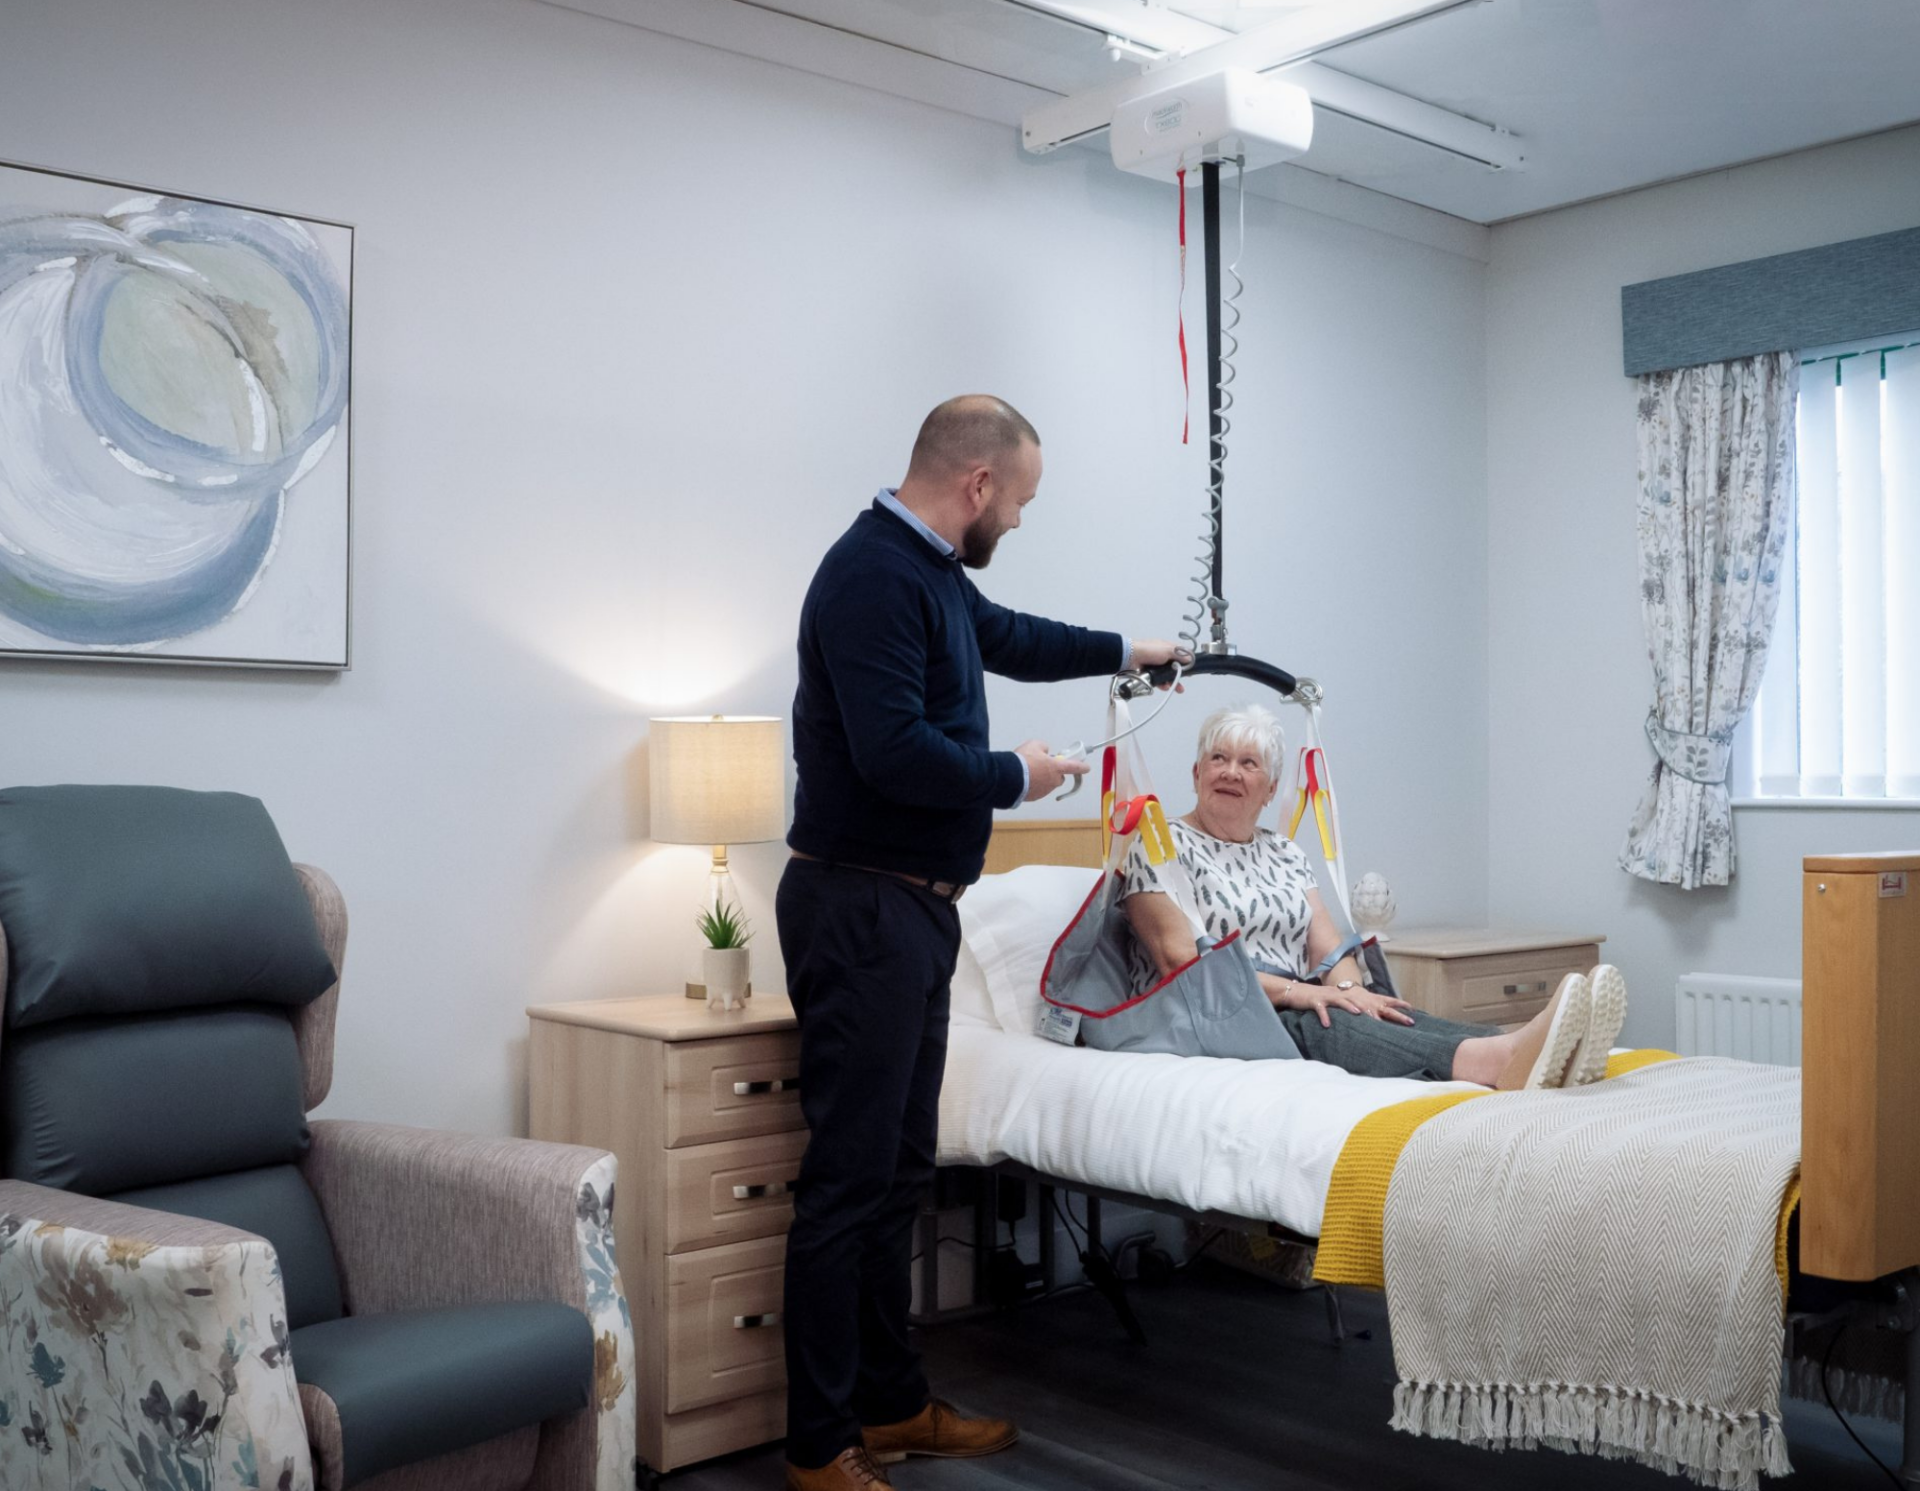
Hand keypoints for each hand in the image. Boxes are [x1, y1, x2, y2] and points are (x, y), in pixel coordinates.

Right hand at [1015, 739, 1088, 801]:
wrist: (1009, 777)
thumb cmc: (1023, 760)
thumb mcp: (1034, 745)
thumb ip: (1043, 747)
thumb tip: (1044, 752)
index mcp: (1057, 767)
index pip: (1074, 767)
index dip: (1081, 766)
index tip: (1087, 768)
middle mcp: (1053, 780)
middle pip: (1059, 777)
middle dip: (1053, 772)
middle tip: (1042, 766)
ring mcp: (1045, 790)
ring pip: (1047, 783)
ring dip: (1041, 778)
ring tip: (1028, 772)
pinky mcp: (1035, 797)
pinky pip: (1037, 789)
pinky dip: (1033, 785)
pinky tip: (1024, 780)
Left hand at [1131, 640, 1192, 685]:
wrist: (1130, 657)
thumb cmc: (1150, 650)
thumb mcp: (1167, 650)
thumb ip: (1179, 655)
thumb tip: (1190, 658)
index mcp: (1168, 648)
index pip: (1181, 654)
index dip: (1187, 662)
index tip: (1191, 669)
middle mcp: (1163, 656)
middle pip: (1174, 667)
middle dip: (1180, 676)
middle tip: (1184, 683)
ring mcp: (1155, 665)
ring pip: (1166, 675)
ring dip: (1172, 682)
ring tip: (1177, 688)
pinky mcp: (1149, 673)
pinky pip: (1158, 680)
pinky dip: (1162, 684)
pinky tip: (1165, 687)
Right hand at [1271, 978, 1416, 1028]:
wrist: (1298, 992)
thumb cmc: (1321, 1000)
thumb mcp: (1342, 1003)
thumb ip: (1357, 1008)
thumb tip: (1373, 1018)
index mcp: (1352, 997)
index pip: (1377, 998)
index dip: (1394, 1003)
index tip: (1411, 1009)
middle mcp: (1344, 995)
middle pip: (1366, 1001)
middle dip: (1385, 1010)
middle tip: (1403, 1019)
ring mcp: (1330, 998)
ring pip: (1343, 1002)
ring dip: (1352, 1008)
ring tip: (1363, 1016)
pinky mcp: (1316, 1001)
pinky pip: (1321, 1009)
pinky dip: (1325, 1016)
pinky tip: (1328, 1025)